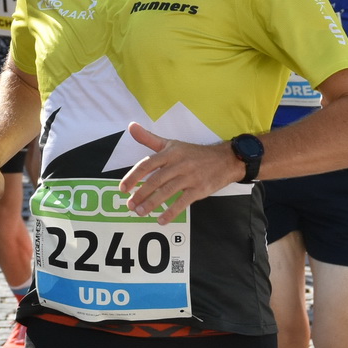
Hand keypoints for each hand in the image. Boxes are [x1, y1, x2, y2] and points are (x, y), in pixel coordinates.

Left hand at [118, 122, 241, 223]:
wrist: (225, 159)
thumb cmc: (194, 153)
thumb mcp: (171, 143)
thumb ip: (149, 138)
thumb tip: (131, 127)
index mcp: (170, 153)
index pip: (147, 164)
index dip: (133, 177)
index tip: (122, 188)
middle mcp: (179, 164)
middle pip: (155, 180)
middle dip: (140, 194)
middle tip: (130, 206)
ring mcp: (189, 177)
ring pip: (167, 191)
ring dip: (152, 203)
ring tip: (140, 212)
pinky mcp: (199, 189)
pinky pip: (183, 202)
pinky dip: (171, 212)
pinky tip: (161, 220)